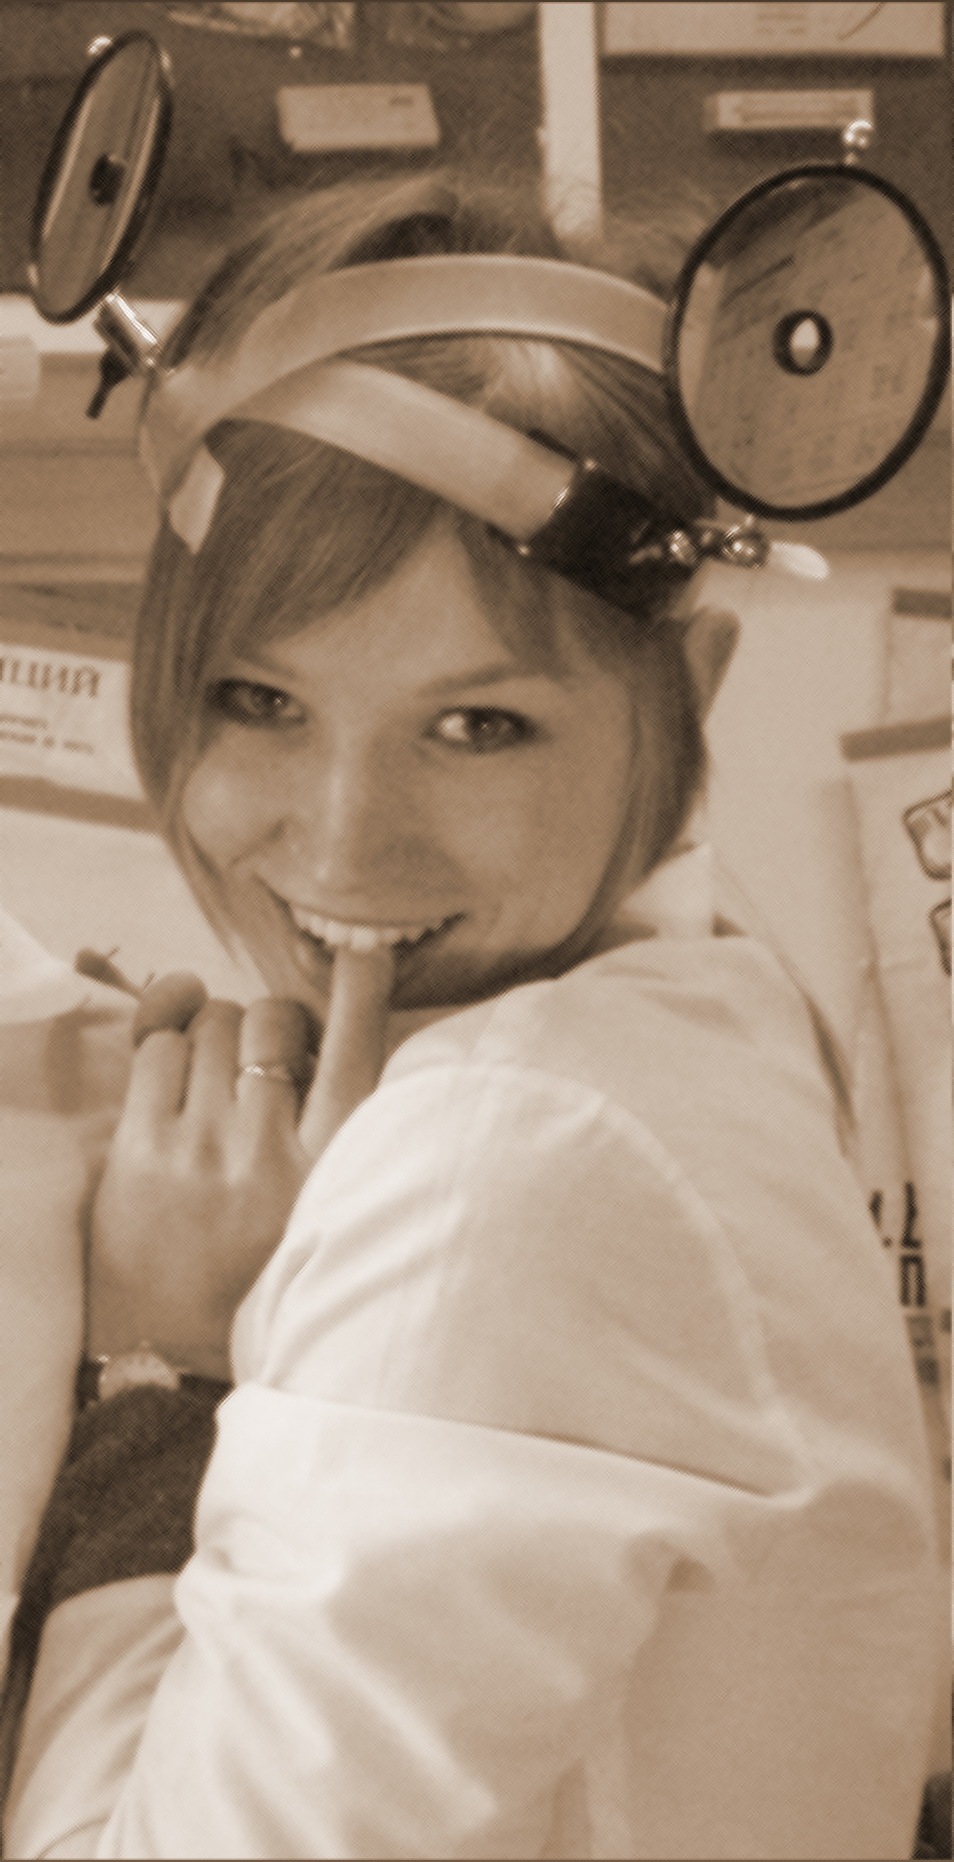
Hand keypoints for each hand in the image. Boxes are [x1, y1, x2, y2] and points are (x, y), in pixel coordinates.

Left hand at [87, 949, 393, 1378]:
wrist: (169, 1355)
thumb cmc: (254, 1273)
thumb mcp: (323, 1210)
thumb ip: (334, 1130)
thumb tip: (333, 1031)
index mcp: (330, 1170)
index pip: (357, 1052)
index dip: (361, 989)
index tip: (363, 954)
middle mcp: (270, 1154)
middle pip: (271, 1021)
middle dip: (266, 1023)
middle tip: (261, 1059)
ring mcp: (201, 1149)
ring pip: (211, 1023)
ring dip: (212, 1034)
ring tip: (214, 1079)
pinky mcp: (140, 1151)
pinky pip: (157, 1049)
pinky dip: (165, 1048)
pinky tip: (174, 1085)